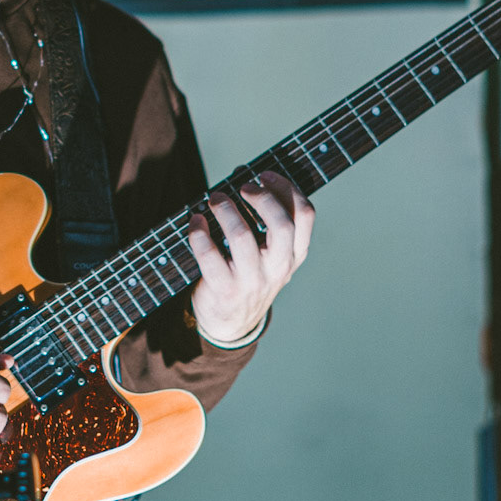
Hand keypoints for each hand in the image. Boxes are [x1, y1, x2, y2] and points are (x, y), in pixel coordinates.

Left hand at [187, 171, 313, 346]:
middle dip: (262, 197)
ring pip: (242, 236)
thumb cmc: (249, 276)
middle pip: (282, 224)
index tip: (265, 176)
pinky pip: (209, 255)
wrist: (230, 324)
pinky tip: (195, 221)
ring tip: (214, 199)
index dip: (286, 188)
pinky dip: (198, 233)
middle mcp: (278, 268)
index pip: (305, 215)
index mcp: (294, 255)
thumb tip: (245, 178)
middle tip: (243, 187)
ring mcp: (252, 280)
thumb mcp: (272, 257)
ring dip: (225, 209)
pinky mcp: (224, 289)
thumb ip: (268, 225)